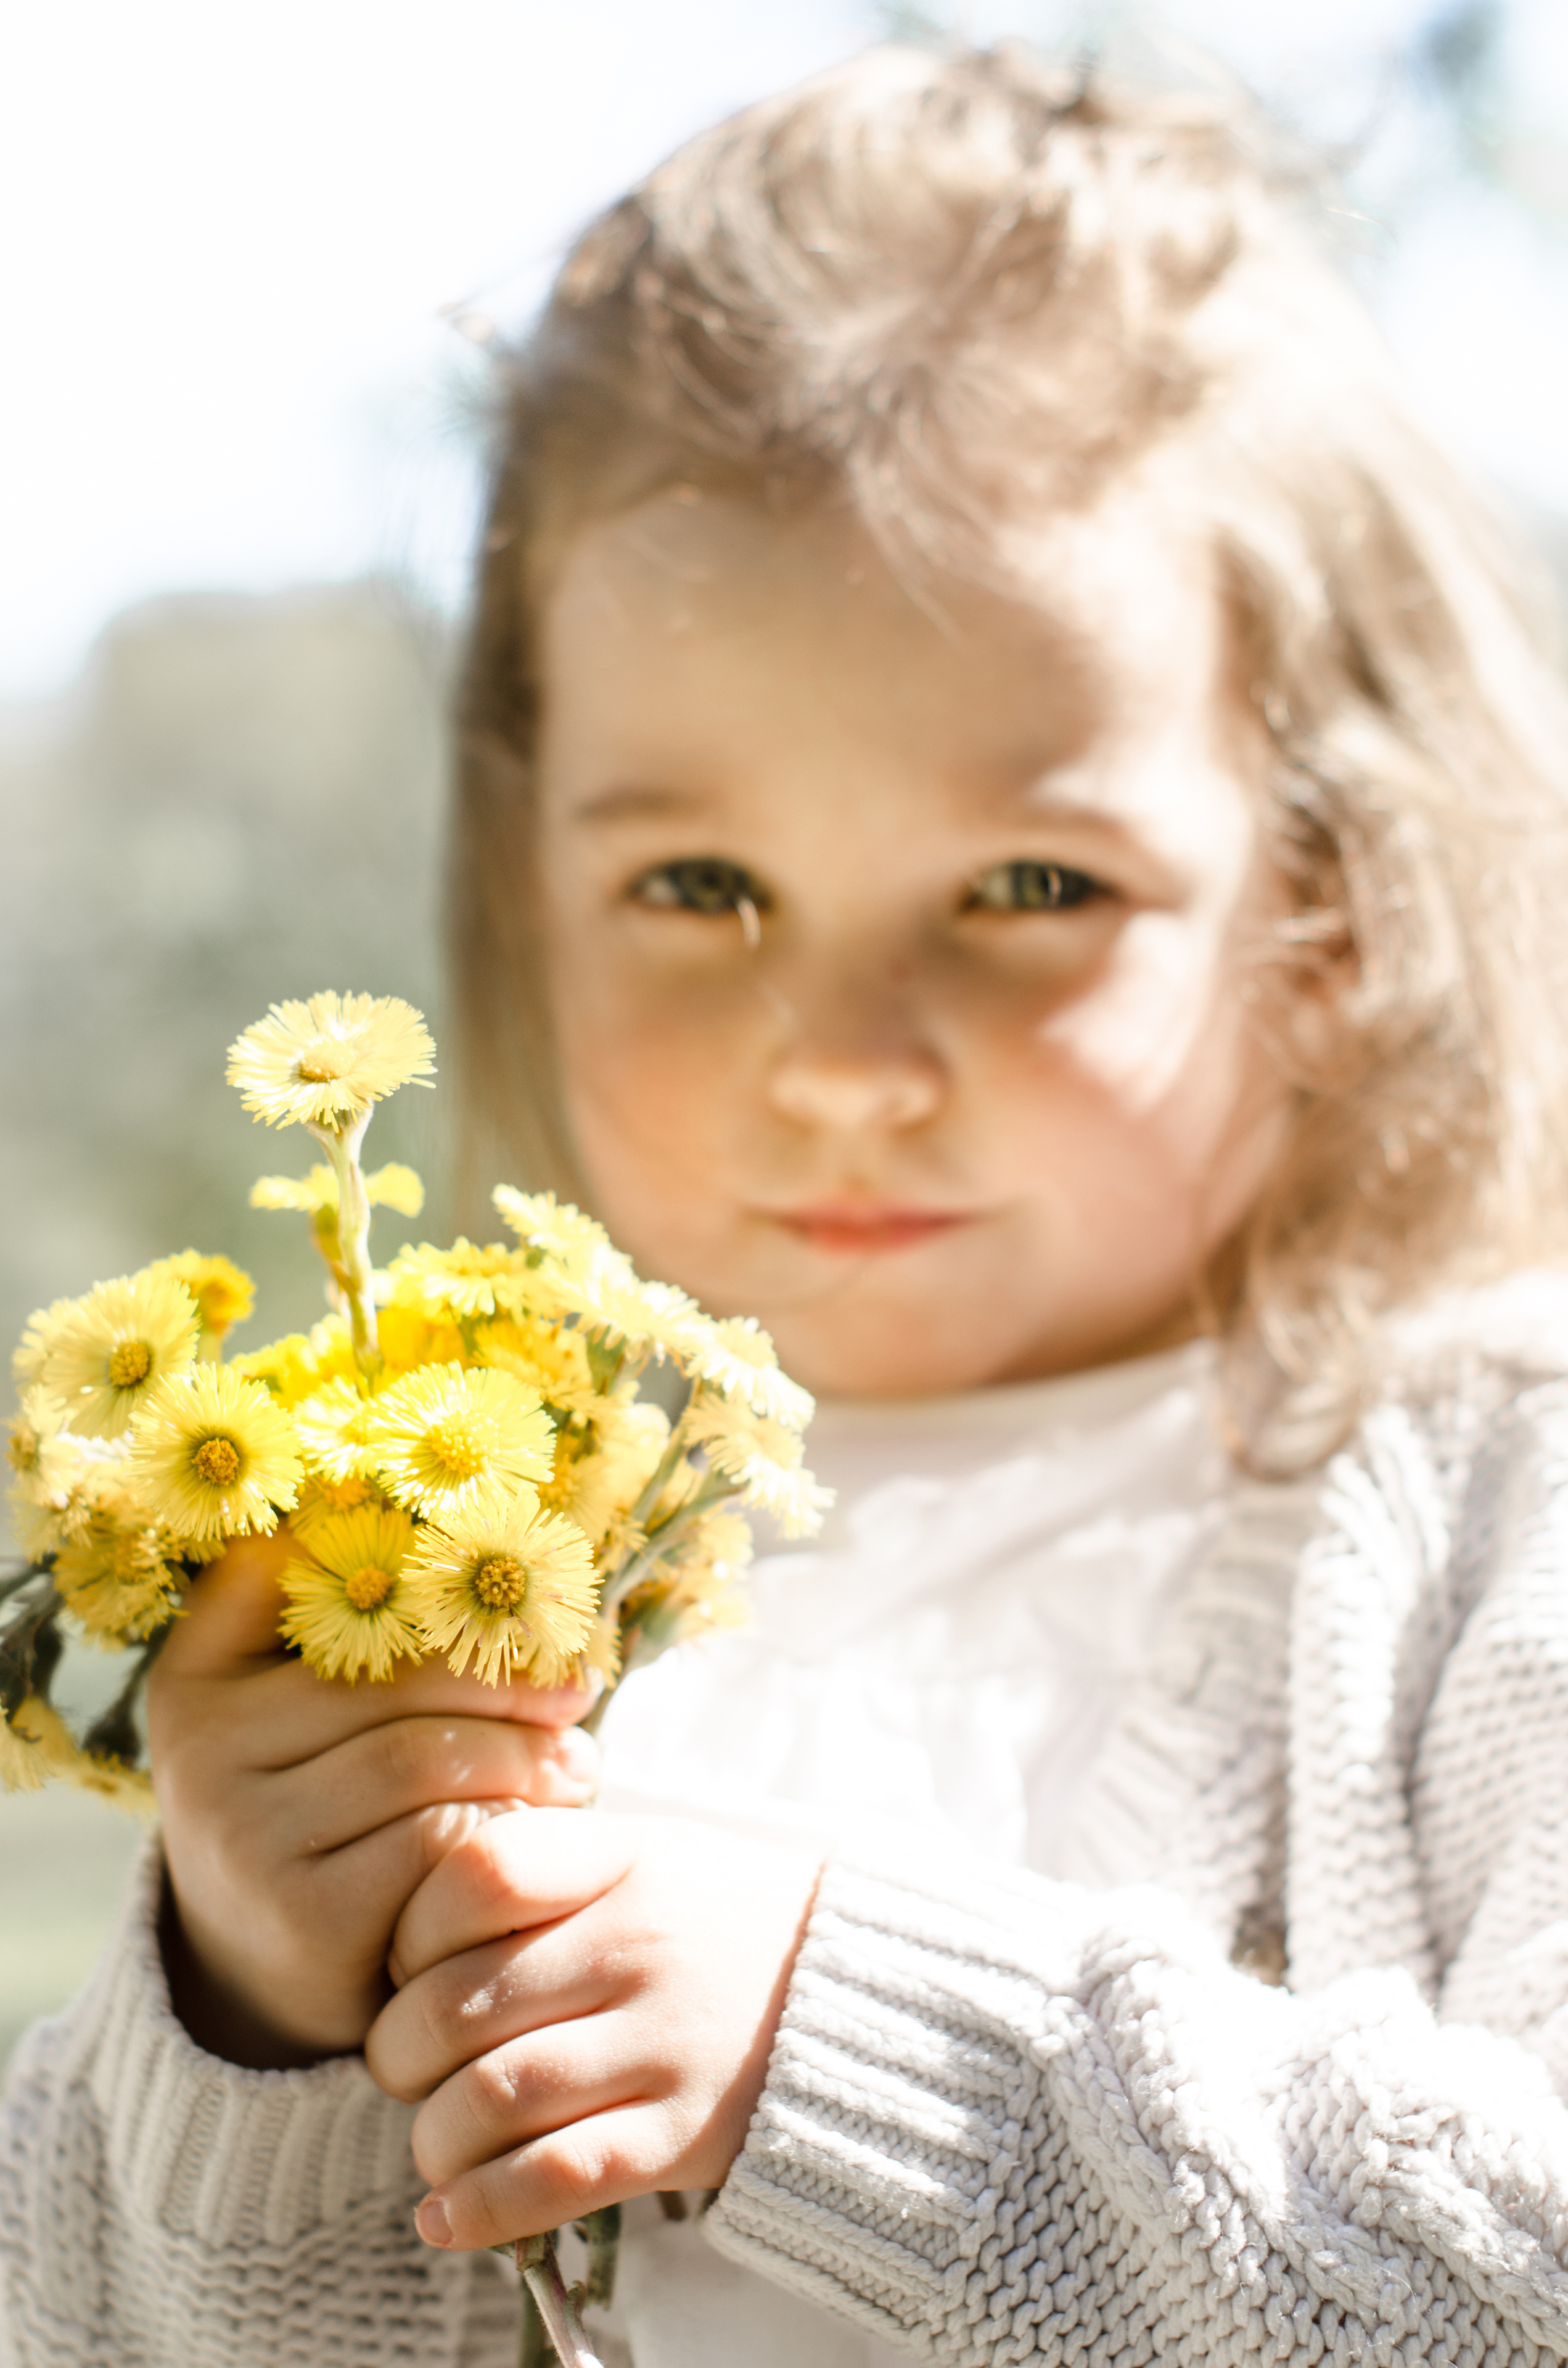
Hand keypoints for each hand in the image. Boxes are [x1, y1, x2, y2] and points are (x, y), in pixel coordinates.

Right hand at [147, 1532, 599, 2068]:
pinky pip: (435, 1843)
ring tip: (576, 1764)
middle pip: (398, 1687)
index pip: (333, 1599)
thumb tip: (479, 1549)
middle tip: (580, 1693)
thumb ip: (338, 1622)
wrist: (263, 1968)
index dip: (439, 1592)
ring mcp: (249, 1839)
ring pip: (422, 1763)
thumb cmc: (311, 1799)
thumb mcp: (288, 1706)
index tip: (526, 1599)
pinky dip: (503, 1826)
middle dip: (509, 1686)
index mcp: (199, 1675)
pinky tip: (539, 1830)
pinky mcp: (307, 1919)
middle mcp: (205, 1752)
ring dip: (524, 1758)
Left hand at [363, 1808, 821, 2247]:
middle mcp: (636, 1944)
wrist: (857, 1989)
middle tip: (410, 2067)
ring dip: (434, 2138)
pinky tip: (446, 2214)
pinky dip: (478, 2208)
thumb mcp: (643, 1853)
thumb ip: (541, 1872)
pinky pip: (551, 2180)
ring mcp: (661, 2042)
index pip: (476, 1874)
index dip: (414, 1929)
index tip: (415, 1964)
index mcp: (622, 1859)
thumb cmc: (714, 1918)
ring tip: (440, 2141)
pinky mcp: (678, 2136)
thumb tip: (407, 1945)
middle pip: (454, 2003)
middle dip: (399, 2054)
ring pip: (489, 2100)